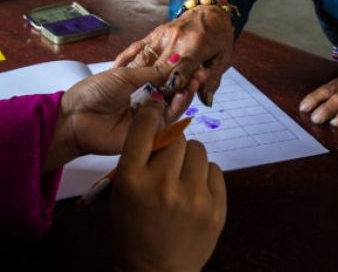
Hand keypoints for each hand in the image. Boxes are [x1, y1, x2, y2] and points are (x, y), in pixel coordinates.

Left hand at [45, 65, 195, 170]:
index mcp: (138, 86)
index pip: (164, 79)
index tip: (194, 61)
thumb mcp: (126, 75)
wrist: (76, 117)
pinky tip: (183, 96)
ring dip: (185, 94)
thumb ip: (153, 72)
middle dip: (187, 82)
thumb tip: (177, 59)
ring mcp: (147, 119)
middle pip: (172, 93)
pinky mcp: (148, 135)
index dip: (179, 71)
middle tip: (201, 71)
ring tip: (195, 80)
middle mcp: (145, 102)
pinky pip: (166, 123)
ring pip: (172, 107)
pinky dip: (176, 109)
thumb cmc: (94, 92)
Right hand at [111, 96, 225, 271]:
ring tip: (183, 177)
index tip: (156, 107)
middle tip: (169, 161)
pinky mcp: (216, 208)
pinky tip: (195, 191)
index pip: (144, 129)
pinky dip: (205, 176)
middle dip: (173, 146)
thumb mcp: (122, 194)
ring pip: (198, 150)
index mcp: (132, 180)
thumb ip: (137, 161)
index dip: (151, 113)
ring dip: (190, 159)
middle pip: (177, 138)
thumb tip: (158, 124)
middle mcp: (162, 185)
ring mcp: (192, 197)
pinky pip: (215, 171)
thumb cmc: (132, 231)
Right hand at [112, 3, 234, 106]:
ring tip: (125, 96)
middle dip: (152, 89)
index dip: (173, 89)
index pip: (181, 72)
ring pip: (143, 60)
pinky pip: (135, 47)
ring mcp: (161, 36)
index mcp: (195, 47)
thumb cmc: (219, 36)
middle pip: (158, 70)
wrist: (209, 9)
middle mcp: (175, 41)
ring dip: (134, 78)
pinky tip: (115, 71)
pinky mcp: (153, 34)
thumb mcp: (224, 58)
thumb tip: (206, 101)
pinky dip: (124, 59)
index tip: (165, 103)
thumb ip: (212, 80)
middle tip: (144, 106)